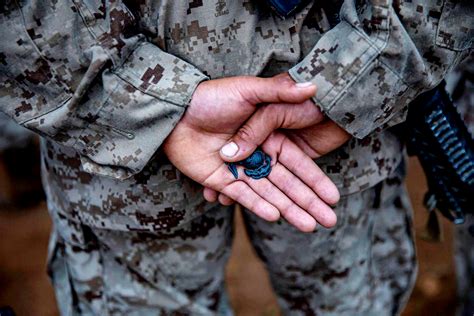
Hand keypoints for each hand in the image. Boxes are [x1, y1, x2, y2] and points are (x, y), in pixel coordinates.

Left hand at [163, 76, 338, 231]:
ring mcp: (240, 170)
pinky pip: (242, 195)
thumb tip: (312, 87)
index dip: (316, 181)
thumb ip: (279, 91)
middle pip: (287, 183)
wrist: (175, 110)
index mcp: (270, 137)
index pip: (298, 164)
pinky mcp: (220, 180)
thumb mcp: (248, 90)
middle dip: (309, 202)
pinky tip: (274, 216)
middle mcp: (258, 156)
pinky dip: (257, 205)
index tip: (333, 198)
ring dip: (289, 210)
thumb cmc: (212, 96)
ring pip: (269, 193)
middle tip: (329, 221)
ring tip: (309, 227)